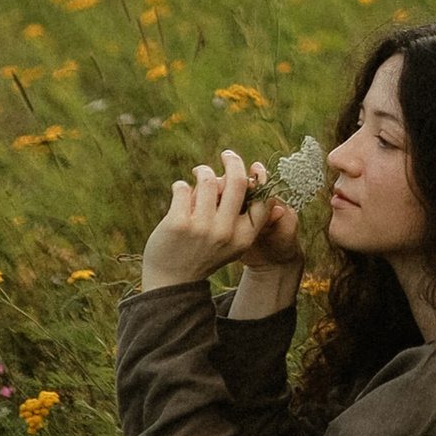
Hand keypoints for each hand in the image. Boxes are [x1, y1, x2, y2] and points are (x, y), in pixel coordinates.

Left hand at [141, 150, 303, 302]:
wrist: (172, 281)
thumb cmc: (203, 255)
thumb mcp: (232, 245)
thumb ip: (244, 220)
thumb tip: (264, 193)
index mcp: (242, 238)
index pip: (261, 200)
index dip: (259, 179)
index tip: (253, 166)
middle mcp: (225, 232)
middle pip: (237, 182)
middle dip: (233, 161)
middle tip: (227, 154)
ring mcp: (201, 227)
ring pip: (208, 180)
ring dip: (202, 172)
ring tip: (198, 174)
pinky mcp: (178, 223)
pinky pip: (182, 188)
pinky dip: (180, 185)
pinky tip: (179, 190)